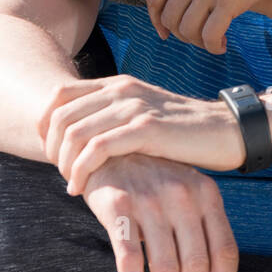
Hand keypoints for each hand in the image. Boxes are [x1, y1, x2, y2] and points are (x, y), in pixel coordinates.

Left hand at [38, 74, 244, 196]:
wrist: (225, 130)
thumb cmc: (183, 131)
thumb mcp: (142, 115)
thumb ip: (113, 116)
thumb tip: (78, 136)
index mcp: (117, 83)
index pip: (59, 95)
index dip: (45, 125)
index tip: (50, 152)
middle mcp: (121, 89)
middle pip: (60, 116)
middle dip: (52, 150)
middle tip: (61, 173)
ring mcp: (133, 107)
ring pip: (75, 133)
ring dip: (64, 164)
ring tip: (70, 183)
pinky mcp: (146, 129)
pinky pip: (97, 149)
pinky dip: (81, 171)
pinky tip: (80, 187)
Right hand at [81, 153, 239, 271]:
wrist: (111, 148)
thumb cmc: (155, 180)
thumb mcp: (188, 190)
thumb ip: (204, 223)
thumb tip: (216, 271)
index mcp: (206, 193)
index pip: (224, 250)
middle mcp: (182, 195)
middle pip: (196, 263)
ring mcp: (150, 200)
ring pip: (165, 266)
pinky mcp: (119, 205)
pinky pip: (130, 257)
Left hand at [139, 0, 271, 53]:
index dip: (156, 18)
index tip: (165, 29)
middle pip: (169, 17)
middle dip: (179, 33)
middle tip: (195, 36)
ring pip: (188, 29)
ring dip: (197, 42)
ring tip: (211, 40)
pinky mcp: (230, 2)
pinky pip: (210, 35)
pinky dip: (213, 46)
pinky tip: (222, 45)